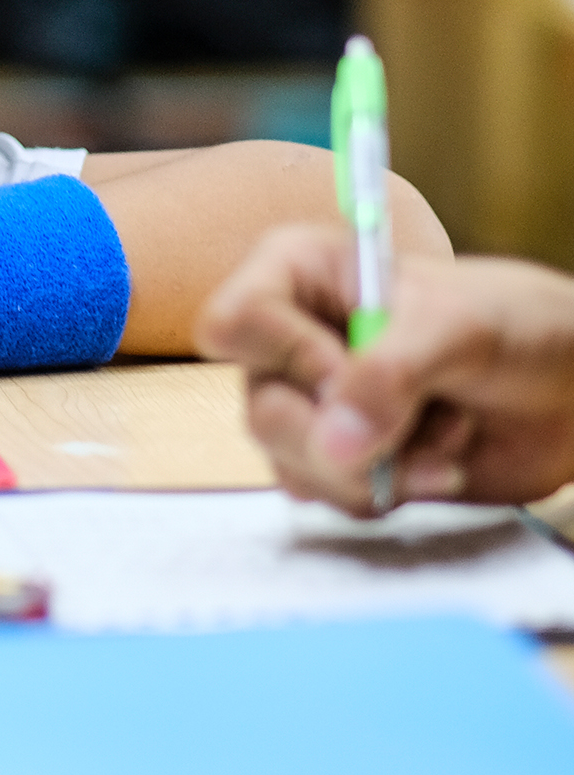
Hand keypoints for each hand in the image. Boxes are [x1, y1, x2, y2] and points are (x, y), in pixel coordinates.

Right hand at [197, 224, 573, 513]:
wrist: (566, 389)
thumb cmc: (516, 325)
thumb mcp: (456, 329)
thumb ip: (390, 374)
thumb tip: (334, 441)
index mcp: (300, 276)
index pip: (234, 323)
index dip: (289, 358)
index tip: (350, 369)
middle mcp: (295, 341)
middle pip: (262, 410)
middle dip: (344, 435)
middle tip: (407, 425)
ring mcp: (316, 405)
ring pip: (292, 464)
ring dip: (379, 469)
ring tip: (441, 436)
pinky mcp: (344, 460)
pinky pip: (330, 498)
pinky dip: (390, 493)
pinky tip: (436, 465)